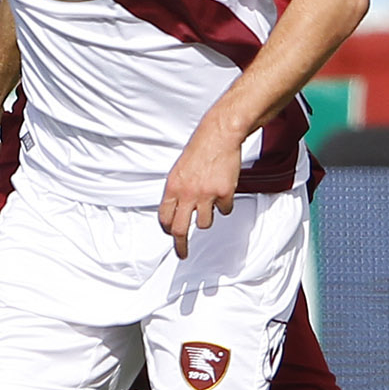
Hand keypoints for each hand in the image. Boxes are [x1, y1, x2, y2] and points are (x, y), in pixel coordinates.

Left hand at [159, 122, 241, 258]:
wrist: (219, 136)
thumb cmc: (199, 151)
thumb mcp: (179, 170)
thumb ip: (176, 191)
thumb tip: (175, 210)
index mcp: (172, 187)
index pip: (164, 217)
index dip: (166, 229)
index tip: (170, 235)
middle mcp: (187, 193)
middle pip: (179, 229)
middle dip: (180, 245)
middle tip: (183, 253)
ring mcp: (206, 194)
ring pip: (204, 223)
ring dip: (207, 218)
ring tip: (210, 202)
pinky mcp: (224, 193)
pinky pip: (224, 210)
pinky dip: (224, 205)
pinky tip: (224, 190)